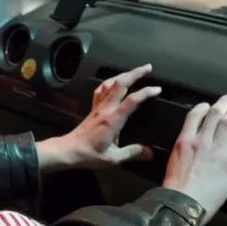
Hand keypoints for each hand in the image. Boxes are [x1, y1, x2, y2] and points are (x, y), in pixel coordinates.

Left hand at [36, 64, 161, 171]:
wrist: (68, 150)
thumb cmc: (90, 155)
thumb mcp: (113, 158)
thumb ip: (132, 153)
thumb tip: (150, 152)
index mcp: (113, 119)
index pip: (132, 100)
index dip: (146, 92)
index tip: (158, 89)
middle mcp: (106, 108)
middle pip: (120, 83)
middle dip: (135, 73)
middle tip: (148, 67)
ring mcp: (98, 106)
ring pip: (110, 83)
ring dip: (123, 74)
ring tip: (135, 71)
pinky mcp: (93, 108)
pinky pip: (101, 89)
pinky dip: (110, 82)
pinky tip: (114, 81)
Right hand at [162, 94, 226, 225]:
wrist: (183, 203)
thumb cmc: (175, 187)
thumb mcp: (174, 161)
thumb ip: (184, 150)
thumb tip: (190, 147)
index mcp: (185, 140)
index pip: (195, 115)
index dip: (203, 107)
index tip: (208, 105)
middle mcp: (202, 140)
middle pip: (215, 114)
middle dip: (223, 103)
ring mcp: (218, 150)